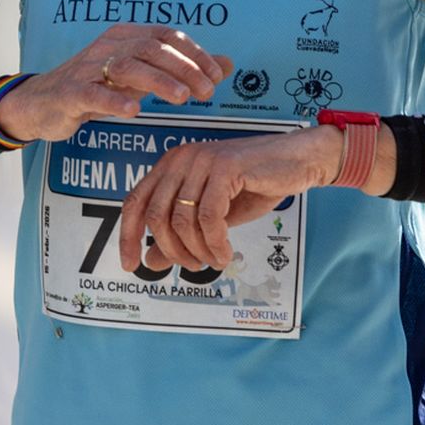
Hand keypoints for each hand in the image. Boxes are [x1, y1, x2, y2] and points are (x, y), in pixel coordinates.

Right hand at [0, 24, 232, 143]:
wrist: (41, 104)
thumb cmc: (96, 87)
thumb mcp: (141, 77)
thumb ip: (181, 69)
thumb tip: (227, 64)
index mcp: (126, 36)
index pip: (167, 35)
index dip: (195, 53)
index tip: (217, 76)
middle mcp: (108, 46)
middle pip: (151, 48)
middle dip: (184, 68)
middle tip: (207, 92)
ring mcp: (87, 68)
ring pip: (126, 66)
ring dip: (157, 81)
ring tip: (181, 98)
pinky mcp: (71, 92)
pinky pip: (93, 93)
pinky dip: (114, 100)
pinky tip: (134, 111)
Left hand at [118, 126, 339, 272]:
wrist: (297, 160)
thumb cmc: (254, 186)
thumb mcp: (212, 217)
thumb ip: (180, 235)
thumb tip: (148, 260)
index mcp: (171, 165)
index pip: (135, 201)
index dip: (127, 236)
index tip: (129, 265)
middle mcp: (181, 158)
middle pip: (156, 215)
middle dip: (173, 250)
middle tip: (194, 266)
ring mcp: (202, 160)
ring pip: (182, 219)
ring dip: (198, 250)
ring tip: (214, 260)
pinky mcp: (225, 167)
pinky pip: (209, 216)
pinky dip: (215, 242)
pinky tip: (225, 253)